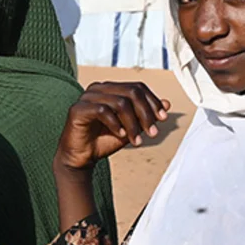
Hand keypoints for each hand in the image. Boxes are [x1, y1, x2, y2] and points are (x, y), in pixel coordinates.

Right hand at [54, 82, 168, 172]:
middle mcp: (98, 89)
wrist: (81, 157)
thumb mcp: (131, 128)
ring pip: (120, 102)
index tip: (162, 119)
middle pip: (131, 92)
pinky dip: (116, 124)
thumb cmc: (103, 141)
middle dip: (146, 113)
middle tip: (152, 133)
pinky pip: (103, 110)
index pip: (137, 87)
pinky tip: (120, 135)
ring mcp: (86, 97)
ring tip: (136, 140)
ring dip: (133, 124)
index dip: (153, 102)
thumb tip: (167, 103)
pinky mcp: (78, 109)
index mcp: (110, 89)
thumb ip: (145, 115)